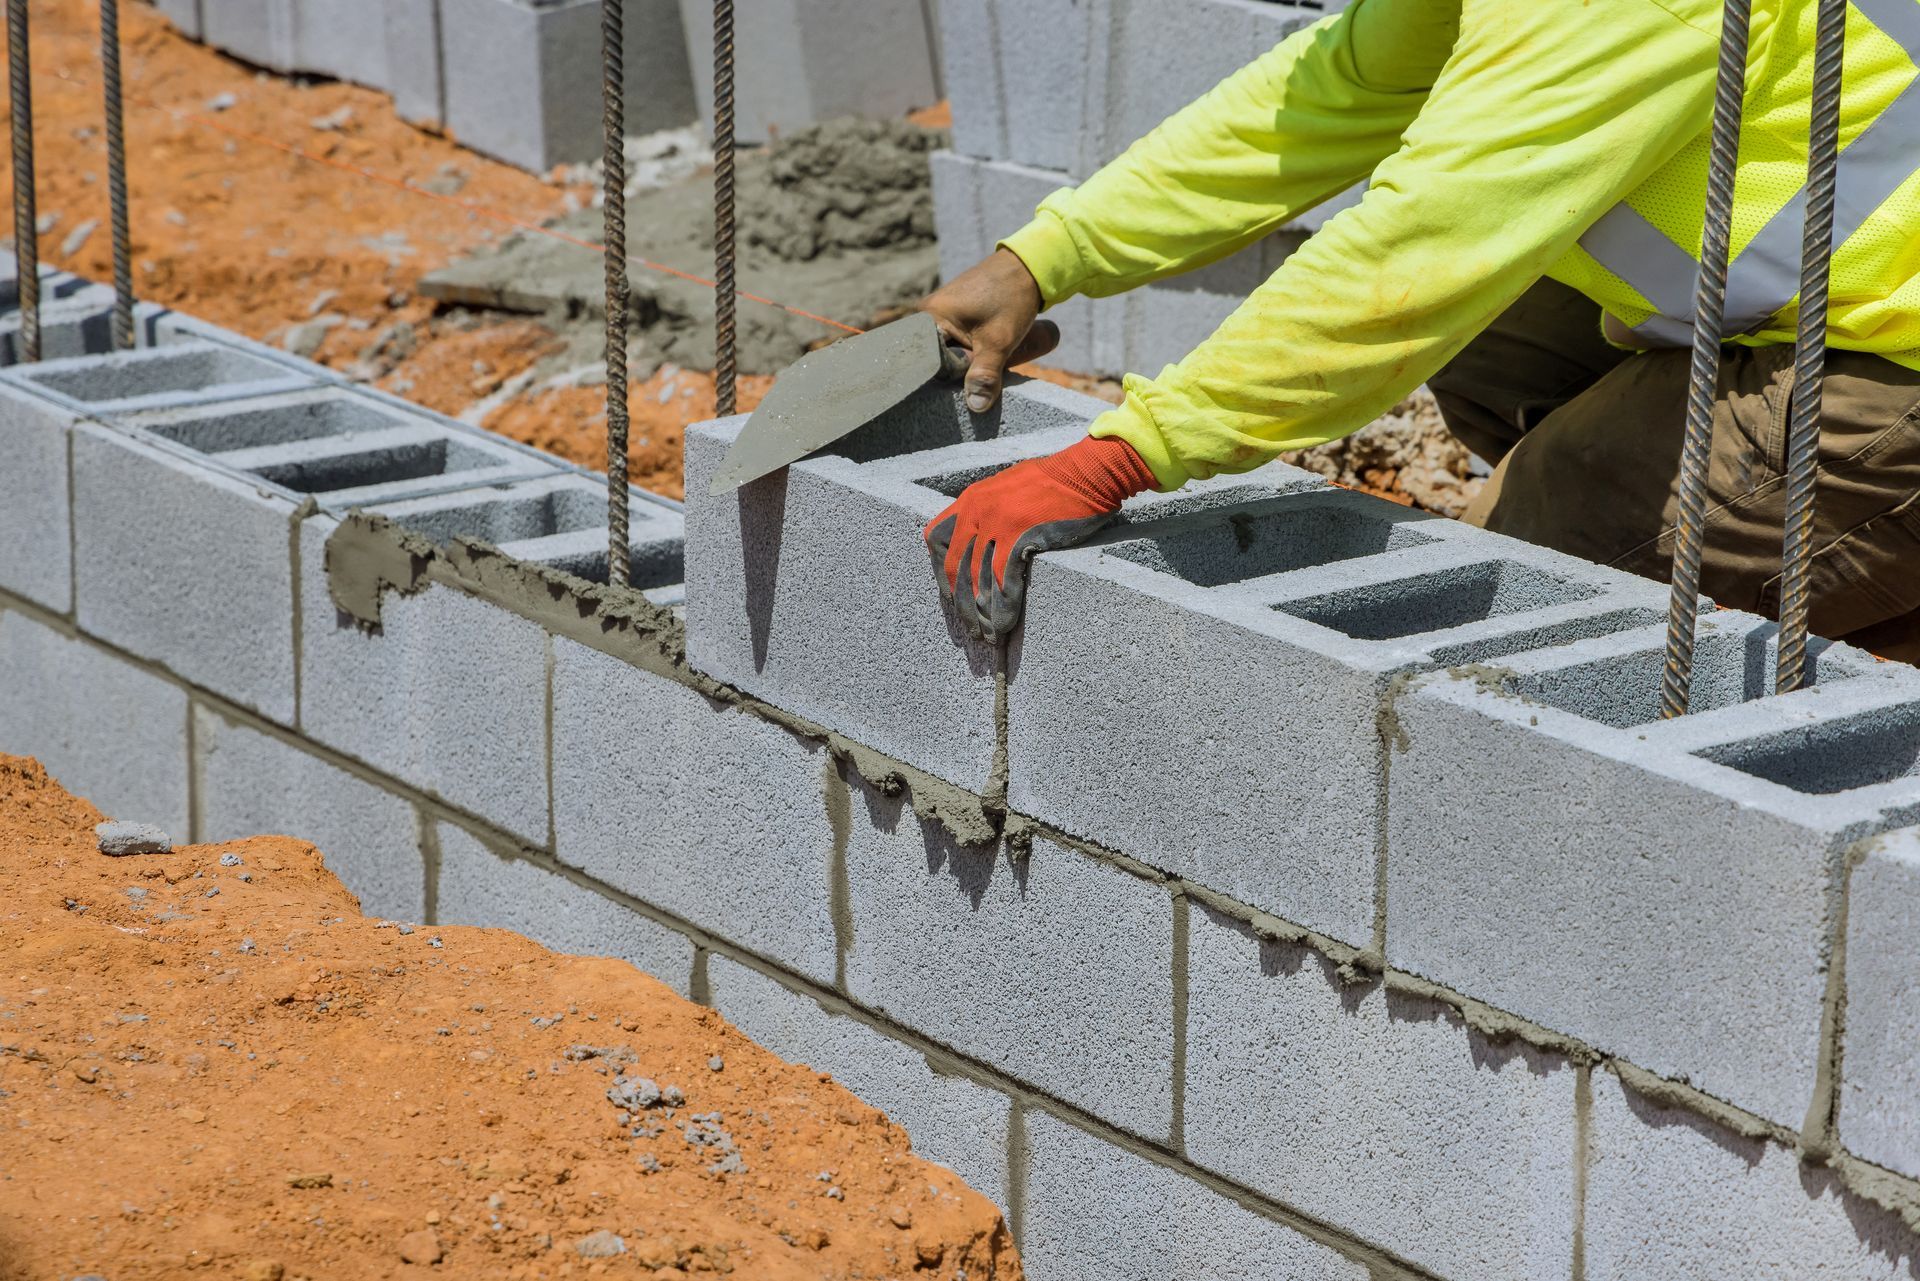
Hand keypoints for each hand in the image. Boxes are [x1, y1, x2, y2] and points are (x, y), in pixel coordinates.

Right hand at [919, 248, 1060, 413]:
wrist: (1029, 266)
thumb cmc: (1011, 298)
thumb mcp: (999, 341)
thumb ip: (985, 374)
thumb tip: (976, 407)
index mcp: (927, 317)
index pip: (924, 362)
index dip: (944, 380)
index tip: (958, 392)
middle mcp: (926, 314)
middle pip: (936, 358)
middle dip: (957, 372)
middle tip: (976, 379)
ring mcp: (940, 313)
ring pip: (948, 351)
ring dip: (966, 362)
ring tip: (984, 362)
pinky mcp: (955, 314)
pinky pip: (955, 341)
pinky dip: (969, 351)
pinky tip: (983, 355)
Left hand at [924, 435, 1156, 640]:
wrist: (1087, 471)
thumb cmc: (1056, 482)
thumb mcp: (1009, 489)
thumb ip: (990, 511)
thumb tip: (984, 541)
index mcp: (971, 499)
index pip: (937, 539)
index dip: (941, 572)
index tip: (951, 596)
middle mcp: (978, 510)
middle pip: (956, 566)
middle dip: (962, 603)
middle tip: (972, 628)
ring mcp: (997, 523)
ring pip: (978, 578)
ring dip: (981, 612)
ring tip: (989, 635)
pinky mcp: (1020, 536)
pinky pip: (1004, 580)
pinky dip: (1003, 607)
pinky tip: (1005, 625)